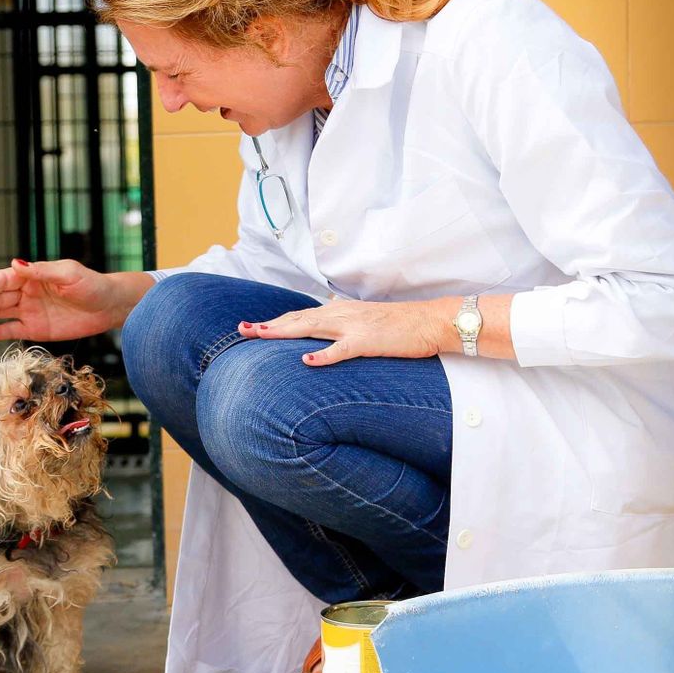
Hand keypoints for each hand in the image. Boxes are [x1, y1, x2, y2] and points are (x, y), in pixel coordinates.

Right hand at [0, 259, 126, 341]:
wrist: (110, 306)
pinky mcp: (36, 329)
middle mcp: (27, 292)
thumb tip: (16, 263)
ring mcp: (30, 311)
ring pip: (1, 313)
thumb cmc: (92, 285)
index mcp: (33, 276)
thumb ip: (42, 272)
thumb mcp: (69, 275)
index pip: (4, 280)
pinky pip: (13, 330)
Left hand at [236, 299, 453, 366]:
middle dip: (268, 325)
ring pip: (311, 327)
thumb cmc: (401, 325)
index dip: (276, 321)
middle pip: (297, 318)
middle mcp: (341, 314)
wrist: (430, 321)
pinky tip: (305, 361)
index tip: (253, 326)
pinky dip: (323, 355)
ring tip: (260, 335)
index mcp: (340, 311)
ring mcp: (354, 326)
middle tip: (242, 330)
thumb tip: (326, 327)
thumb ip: (344, 324)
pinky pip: (341, 349)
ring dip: (283, 331)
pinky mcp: (368, 341)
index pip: (300, 315)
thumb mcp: (366, 321)